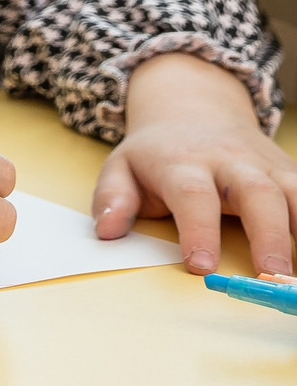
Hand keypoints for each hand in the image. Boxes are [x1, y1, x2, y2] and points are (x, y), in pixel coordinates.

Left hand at [93, 53, 294, 275]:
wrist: (193, 110)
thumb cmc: (157, 153)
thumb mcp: (122, 167)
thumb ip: (112, 198)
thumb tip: (107, 231)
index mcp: (183, 162)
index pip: (193, 195)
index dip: (198, 231)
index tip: (201, 266)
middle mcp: (230, 162)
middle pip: (256, 194)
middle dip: (268, 235)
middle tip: (271, 276)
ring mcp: (265, 165)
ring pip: (293, 192)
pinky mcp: (288, 171)